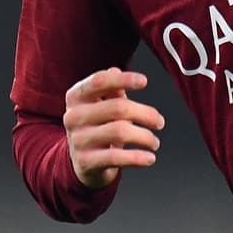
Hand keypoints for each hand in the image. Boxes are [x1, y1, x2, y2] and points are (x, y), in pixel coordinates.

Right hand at [63, 66, 165, 188]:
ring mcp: (78, 140)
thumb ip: (110, 88)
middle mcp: (73, 116)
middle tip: (160, 122)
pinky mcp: (84, 162)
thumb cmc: (98, 125)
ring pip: (120, 131)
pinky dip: (138, 157)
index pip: (99, 81)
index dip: (123, 79)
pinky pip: (116, 157)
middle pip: (117, 108)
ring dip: (145, 137)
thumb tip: (115, 70)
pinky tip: (150, 158)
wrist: (82, 162)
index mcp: (76, 96)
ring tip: (155, 142)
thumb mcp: (101, 104)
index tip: (144, 82)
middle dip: (145, 114)